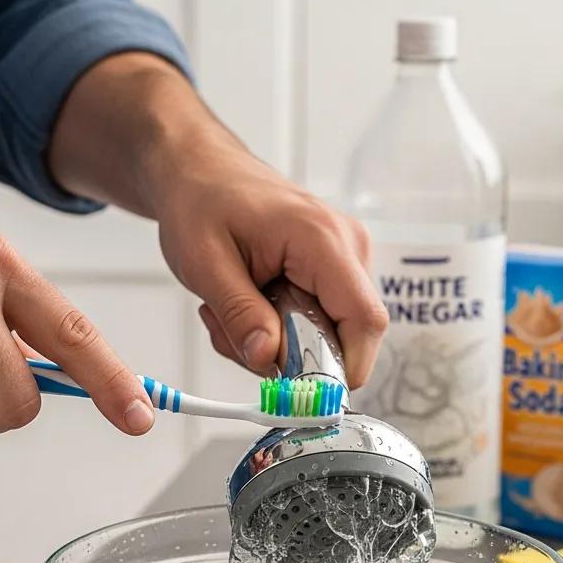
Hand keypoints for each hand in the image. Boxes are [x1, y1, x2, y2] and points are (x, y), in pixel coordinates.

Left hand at [48, 53, 386, 387]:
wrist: (198, 169)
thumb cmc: (200, 200)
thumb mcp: (205, 263)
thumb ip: (239, 313)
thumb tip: (268, 361)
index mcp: (322, 239)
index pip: (364, 320)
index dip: (343, 368)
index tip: (301, 393)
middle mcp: (347, 247)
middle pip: (346, 336)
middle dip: (290, 356)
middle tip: (234, 334)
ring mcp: (344, 258)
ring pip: (329, 335)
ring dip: (276, 342)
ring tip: (231, 309)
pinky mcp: (333, 270)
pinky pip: (318, 322)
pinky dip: (278, 329)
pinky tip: (248, 303)